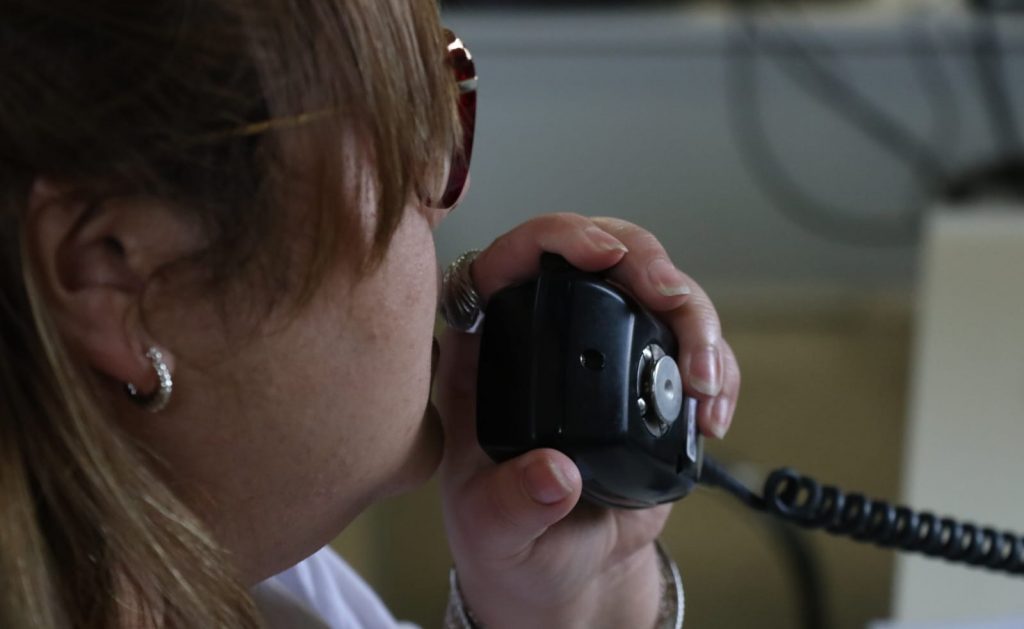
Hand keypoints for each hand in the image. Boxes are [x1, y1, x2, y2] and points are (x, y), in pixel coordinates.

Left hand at [435, 213, 740, 628]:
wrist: (564, 570)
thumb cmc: (511, 544)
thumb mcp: (495, 531)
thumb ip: (515, 505)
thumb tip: (554, 475)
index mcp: (485, 353)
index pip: (507, 261)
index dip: (553, 237)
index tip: (600, 254)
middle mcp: (543, 336)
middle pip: (598, 254)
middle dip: (646, 263)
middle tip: (674, 300)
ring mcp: (602, 350)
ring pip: (655, 288)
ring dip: (695, 316)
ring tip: (704, 382)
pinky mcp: (649, 375)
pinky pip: (690, 342)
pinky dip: (716, 363)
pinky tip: (713, 409)